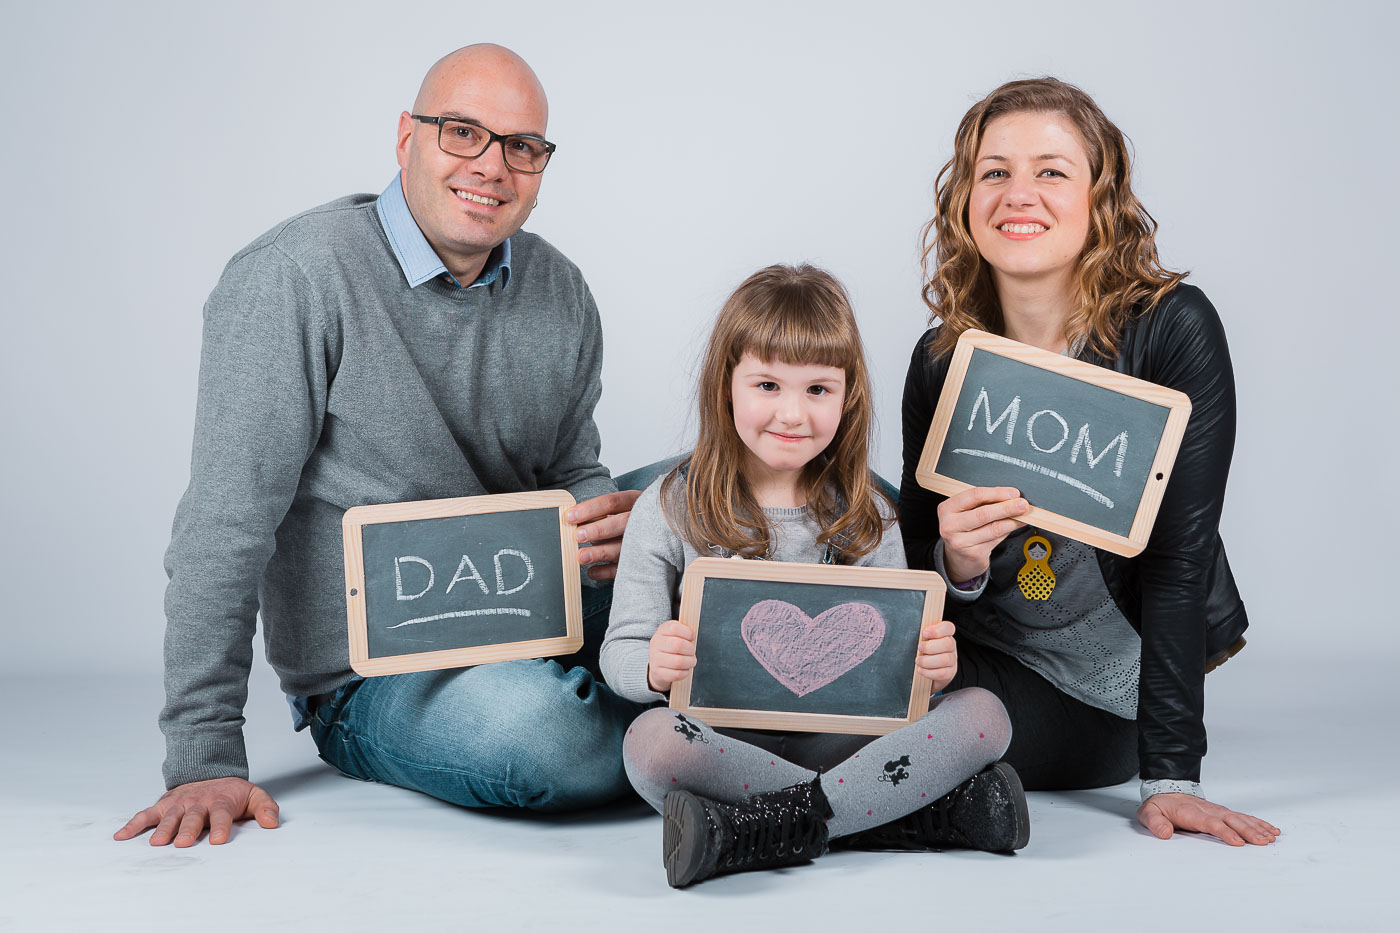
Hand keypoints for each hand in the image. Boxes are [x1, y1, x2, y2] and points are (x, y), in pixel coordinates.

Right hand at [114, 777, 279, 846]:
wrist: (210, 772)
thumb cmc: (231, 792)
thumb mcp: (253, 795)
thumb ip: (265, 807)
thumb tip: (272, 823)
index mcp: (220, 800)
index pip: (221, 814)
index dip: (220, 827)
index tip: (219, 840)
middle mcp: (198, 802)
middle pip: (192, 817)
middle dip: (188, 829)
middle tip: (182, 843)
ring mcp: (179, 803)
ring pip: (170, 816)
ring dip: (163, 828)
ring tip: (157, 843)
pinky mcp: (163, 805)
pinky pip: (145, 814)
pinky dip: (133, 824)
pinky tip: (121, 836)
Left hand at [568, 489, 642, 580]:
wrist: (660, 531)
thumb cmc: (630, 519)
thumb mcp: (619, 509)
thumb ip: (599, 514)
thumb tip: (571, 521)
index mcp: (635, 501)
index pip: (612, 502)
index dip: (590, 509)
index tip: (570, 516)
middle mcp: (642, 520)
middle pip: (622, 523)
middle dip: (599, 530)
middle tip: (578, 535)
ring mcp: (647, 542)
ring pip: (625, 547)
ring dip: (601, 552)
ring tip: (581, 556)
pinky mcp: (645, 562)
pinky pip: (626, 567)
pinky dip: (608, 571)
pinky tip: (592, 572)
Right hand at [647, 620, 695, 693]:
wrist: (658, 666)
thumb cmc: (672, 647)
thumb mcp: (676, 634)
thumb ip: (685, 631)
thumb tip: (693, 635)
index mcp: (662, 631)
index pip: (674, 628)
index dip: (688, 633)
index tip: (692, 637)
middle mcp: (656, 644)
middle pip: (678, 645)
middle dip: (691, 649)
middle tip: (692, 652)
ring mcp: (655, 659)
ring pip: (678, 662)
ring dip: (690, 662)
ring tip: (691, 661)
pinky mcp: (657, 672)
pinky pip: (676, 674)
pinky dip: (685, 672)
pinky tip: (685, 669)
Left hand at [916, 620, 957, 692]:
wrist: (928, 671)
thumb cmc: (922, 652)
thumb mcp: (921, 641)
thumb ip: (918, 634)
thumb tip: (903, 627)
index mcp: (945, 635)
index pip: (948, 628)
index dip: (937, 630)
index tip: (924, 633)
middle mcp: (951, 646)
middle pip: (948, 644)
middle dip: (931, 647)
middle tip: (919, 648)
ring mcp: (952, 660)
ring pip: (945, 659)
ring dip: (928, 661)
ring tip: (917, 661)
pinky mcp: (950, 673)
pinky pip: (942, 673)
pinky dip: (929, 672)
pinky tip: (920, 670)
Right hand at [937, 486, 1027, 582]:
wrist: (958, 557)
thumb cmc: (963, 529)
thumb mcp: (965, 512)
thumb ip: (984, 503)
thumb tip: (1010, 497)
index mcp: (947, 509)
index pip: (974, 496)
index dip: (997, 493)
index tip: (1013, 493)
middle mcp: (950, 525)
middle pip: (984, 513)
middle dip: (1007, 507)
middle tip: (1022, 504)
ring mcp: (961, 542)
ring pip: (993, 528)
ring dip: (1012, 520)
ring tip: (1024, 516)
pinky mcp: (974, 553)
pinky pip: (996, 539)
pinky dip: (1009, 531)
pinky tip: (1015, 526)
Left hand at [1137, 793, 1279, 845]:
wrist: (1165, 791)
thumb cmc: (1160, 805)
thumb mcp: (1149, 813)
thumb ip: (1155, 823)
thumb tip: (1164, 833)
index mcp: (1191, 812)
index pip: (1211, 823)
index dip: (1224, 832)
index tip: (1237, 842)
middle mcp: (1208, 810)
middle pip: (1231, 821)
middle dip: (1248, 831)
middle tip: (1263, 842)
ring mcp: (1218, 811)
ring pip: (1240, 819)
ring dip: (1256, 828)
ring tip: (1271, 837)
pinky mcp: (1223, 813)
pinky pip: (1243, 817)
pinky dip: (1258, 822)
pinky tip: (1270, 829)